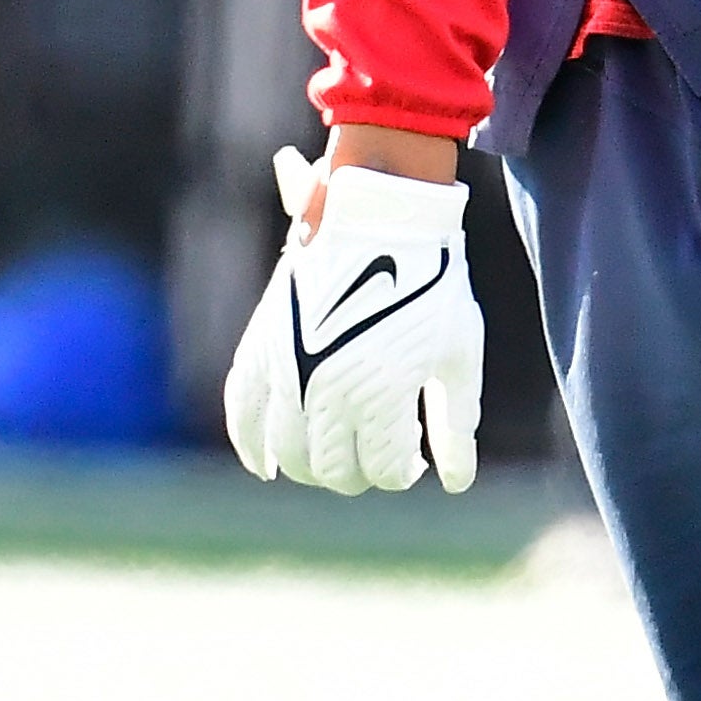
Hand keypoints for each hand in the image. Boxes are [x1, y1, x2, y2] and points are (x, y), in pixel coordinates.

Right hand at [223, 143, 482, 494]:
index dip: (403, 472)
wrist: (382, 216)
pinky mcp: (261, 349)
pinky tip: (268, 466)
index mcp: (382, 394)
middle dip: (361, 473)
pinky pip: (242, 414)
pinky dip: (252, 446)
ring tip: (339, 455)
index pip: (385, 470)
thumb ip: (456, 424)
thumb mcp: (458, 354)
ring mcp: (288, 371)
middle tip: (378, 456)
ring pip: (290, 454)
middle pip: (335, 471)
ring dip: (315, 467)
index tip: (414, 461)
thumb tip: (456, 483)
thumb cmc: (433, 283)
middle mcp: (328, 391)